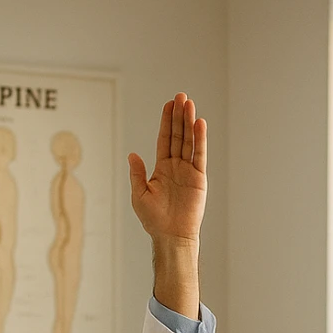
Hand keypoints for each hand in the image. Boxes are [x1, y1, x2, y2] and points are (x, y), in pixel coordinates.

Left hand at [127, 93, 206, 242]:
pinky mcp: (199, 178)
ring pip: (189, 141)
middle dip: (179, 116)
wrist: (171, 236)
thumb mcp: (139, 195)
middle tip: (181, 96)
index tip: (169, 105)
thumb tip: (132, 154)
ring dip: (189, 122)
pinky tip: (199, 124)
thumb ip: (137, 174)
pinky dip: (200, 139)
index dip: (166, 121)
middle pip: (178, 135)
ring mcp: (188, 171)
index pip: (165, 139)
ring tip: (190, 103)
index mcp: (162, 168)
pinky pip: (199, 155)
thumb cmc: (154, 220)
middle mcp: (176, 167)